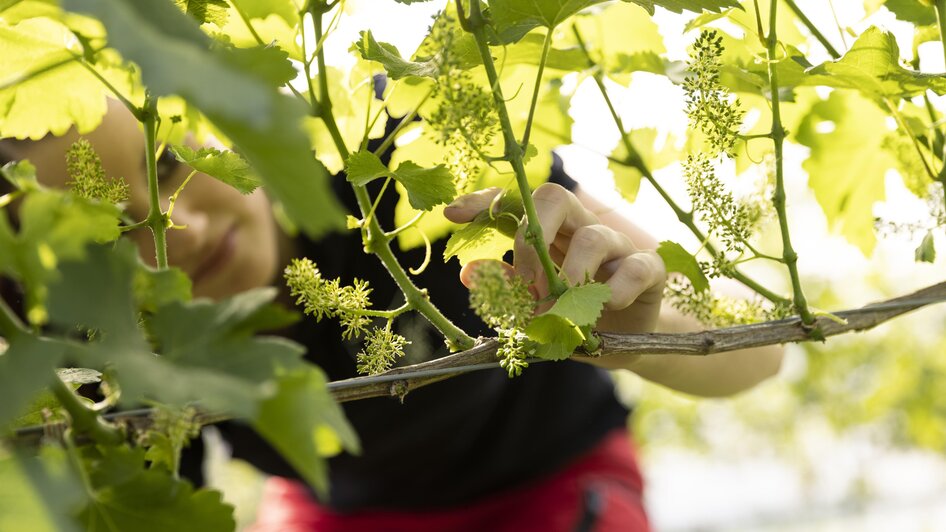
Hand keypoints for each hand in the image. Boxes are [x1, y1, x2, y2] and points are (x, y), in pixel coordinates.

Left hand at [444, 184, 665, 334]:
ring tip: (558, 310)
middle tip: (525, 283)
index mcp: (547, 232)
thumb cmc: (570, 317)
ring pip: (593, 236)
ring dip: (569, 276)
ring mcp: (617, 245)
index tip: (452, 215)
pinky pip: (636, 267)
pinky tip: (602, 310)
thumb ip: (505, 290)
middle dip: (532, 237)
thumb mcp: (533, 309)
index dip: (484, 203)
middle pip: (555, 197)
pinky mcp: (648, 269)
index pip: (515, 203)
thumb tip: (469, 274)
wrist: (623, 342)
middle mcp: (580, 227)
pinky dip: (616, 290)